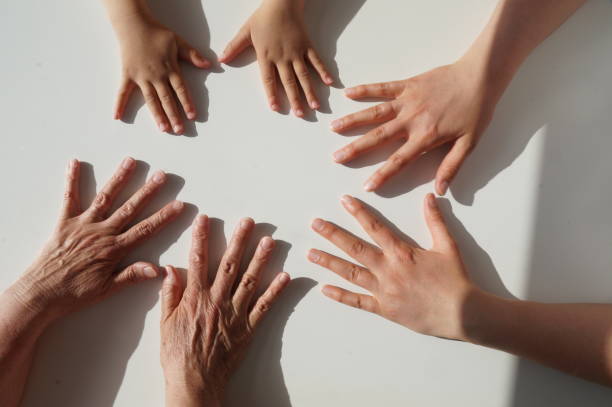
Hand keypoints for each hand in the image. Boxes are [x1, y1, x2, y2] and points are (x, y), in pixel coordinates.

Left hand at [8, 157, 183, 320]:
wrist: (41, 294)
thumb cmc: (74, 294)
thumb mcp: (106, 289)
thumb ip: (131, 276)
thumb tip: (157, 269)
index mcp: (114, 249)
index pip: (145, 230)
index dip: (163, 217)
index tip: (178, 205)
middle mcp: (101, 232)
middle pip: (130, 208)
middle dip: (147, 191)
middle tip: (161, 176)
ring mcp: (83, 224)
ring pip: (105, 198)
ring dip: (119, 179)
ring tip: (130, 162)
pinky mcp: (64, 222)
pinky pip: (69, 198)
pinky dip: (72, 180)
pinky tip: (75, 163)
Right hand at [113, 15, 209, 133]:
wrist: (134, 25)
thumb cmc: (157, 33)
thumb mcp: (179, 42)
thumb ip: (193, 55)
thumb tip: (208, 64)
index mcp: (170, 69)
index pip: (181, 90)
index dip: (187, 103)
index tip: (192, 116)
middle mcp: (156, 76)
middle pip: (167, 99)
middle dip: (174, 115)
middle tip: (179, 130)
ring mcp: (141, 77)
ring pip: (151, 100)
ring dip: (157, 115)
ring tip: (163, 129)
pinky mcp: (128, 75)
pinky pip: (123, 92)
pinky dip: (119, 104)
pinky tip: (117, 117)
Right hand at [160, 216, 289, 405]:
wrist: (194, 381)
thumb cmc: (177, 354)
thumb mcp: (165, 323)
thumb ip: (169, 294)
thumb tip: (169, 269)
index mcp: (195, 298)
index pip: (198, 261)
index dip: (200, 238)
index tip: (205, 219)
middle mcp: (217, 300)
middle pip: (229, 265)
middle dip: (239, 240)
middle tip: (248, 222)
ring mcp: (235, 313)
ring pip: (250, 281)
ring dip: (261, 259)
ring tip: (269, 241)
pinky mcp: (248, 328)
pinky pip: (264, 306)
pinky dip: (275, 291)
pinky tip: (284, 276)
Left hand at [220, 0, 332, 116]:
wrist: (282, 2)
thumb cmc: (264, 17)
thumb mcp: (245, 31)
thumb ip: (234, 47)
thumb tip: (221, 59)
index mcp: (266, 56)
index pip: (269, 80)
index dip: (272, 94)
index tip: (275, 108)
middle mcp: (283, 57)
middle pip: (289, 82)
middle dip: (295, 100)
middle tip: (300, 115)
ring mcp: (297, 52)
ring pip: (304, 75)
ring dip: (310, 91)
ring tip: (315, 106)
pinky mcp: (307, 45)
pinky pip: (316, 60)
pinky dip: (323, 71)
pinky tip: (330, 83)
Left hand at [309, 193, 475, 340]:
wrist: (463, 313)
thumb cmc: (455, 280)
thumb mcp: (447, 246)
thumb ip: (435, 221)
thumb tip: (429, 197)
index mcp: (402, 253)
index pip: (375, 227)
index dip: (358, 212)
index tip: (343, 200)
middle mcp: (388, 270)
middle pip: (355, 248)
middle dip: (333, 234)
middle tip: (315, 224)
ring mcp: (384, 291)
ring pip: (350, 274)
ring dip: (329, 262)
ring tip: (311, 254)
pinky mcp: (385, 310)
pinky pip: (358, 302)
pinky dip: (340, 296)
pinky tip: (324, 289)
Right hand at [331, 62, 493, 194]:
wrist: (480, 77)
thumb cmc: (476, 110)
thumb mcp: (469, 143)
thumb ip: (452, 167)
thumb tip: (440, 190)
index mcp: (426, 137)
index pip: (399, 160)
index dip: (382, 175)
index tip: (366, 186)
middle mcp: (412, 120)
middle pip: (378, 137)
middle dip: (356, 149)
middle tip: (337, 158)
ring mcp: (407, 101)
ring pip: (374, 113)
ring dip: (353, 121)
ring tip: (333, 128)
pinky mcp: (408, 85)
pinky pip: (383, 88)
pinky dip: (365, 89)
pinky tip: (348, 93)